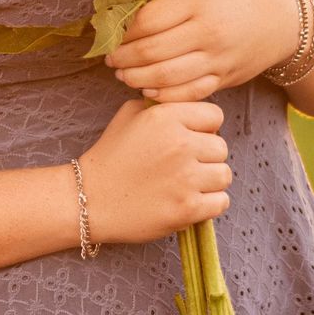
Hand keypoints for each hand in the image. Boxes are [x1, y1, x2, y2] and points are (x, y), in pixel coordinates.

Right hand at [78, 98, 229, 243]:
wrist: (89, 199)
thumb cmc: (110, 156)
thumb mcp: (129, 115)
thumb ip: (163, 106)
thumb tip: (189, 107)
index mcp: (167, 117)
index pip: (215, 116)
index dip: (204, 129)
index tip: (190, 141)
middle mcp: (180, 144)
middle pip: (221, 147)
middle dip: (206, 157)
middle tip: (184, 167)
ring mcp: (186, 178)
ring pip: (224, 175)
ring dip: (210, 181)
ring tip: (187, 185)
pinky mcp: (187, 208)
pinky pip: (221, 202)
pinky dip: (209, 204)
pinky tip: (189, 202)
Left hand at [108, 0, 296, 100]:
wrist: (280, 21)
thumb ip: (167, 2)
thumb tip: (125, 14)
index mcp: (198, 2)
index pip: (147, 20)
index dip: (123, 31)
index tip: (112, 34)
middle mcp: (207, 32)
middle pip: (151, 51)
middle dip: (123, 58)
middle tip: (111, 59)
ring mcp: (216, 59)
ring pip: (165, 77)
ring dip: (136, 78)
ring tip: (123, 74)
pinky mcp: (223, 80)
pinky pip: (186, 94)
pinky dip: (162, 95)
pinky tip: (147, 89)